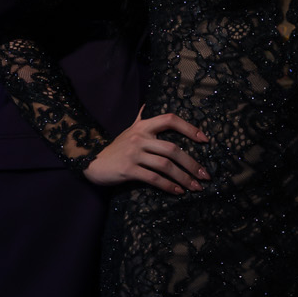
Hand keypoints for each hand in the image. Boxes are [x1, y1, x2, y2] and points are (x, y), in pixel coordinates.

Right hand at [84, 110, 209, 192]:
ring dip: (184, 178)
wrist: (92, 162)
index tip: (205, 139)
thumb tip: (146, 104)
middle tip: (205, 175)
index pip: (170, 119)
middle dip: (192, 164)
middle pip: (172, 148)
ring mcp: (133, 154)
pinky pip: (153, 178)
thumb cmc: (116, 148)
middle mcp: (140, 137)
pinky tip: (178, 192)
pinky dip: (168, 186)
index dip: (189, 128)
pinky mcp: (128, 170)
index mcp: (143, 126)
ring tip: (196, 187)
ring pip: (165, 165)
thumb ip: (140, 119)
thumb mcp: (129, 130)